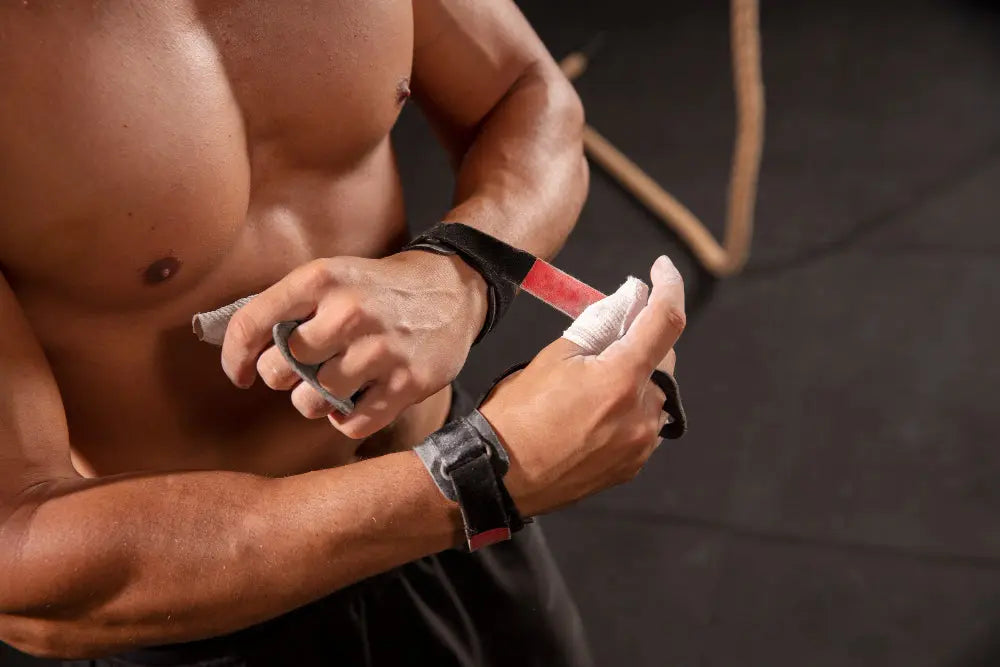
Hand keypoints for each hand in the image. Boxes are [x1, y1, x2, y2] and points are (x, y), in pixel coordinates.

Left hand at [220, 251, 487, 438]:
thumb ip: (290, 306)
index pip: (251, 324)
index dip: (234, 357)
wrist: (454, 287)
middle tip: (302, 370)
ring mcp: (380, 351)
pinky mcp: (406, 383)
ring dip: (314, 402)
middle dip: (282, 377)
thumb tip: (240, 347)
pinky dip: (346, 420)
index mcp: (322, 280)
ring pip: (311, 402)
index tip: (240, 374)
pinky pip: (350, 424)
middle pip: (279, 369)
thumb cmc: (380, 287)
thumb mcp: (334, 276)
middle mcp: (349, 313)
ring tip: (332, 386)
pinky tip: (357, 400)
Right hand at [479, 256, 684, 515]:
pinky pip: (644, 425)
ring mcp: (639, 445)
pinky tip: (593, 414)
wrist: (497, 477)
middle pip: (663, 360)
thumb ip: (596, 328)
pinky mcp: (632, 466)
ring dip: (635, 379)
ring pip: (655, 395)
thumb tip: (625, 303)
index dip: (670, 288)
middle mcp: (640, 413)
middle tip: (609, 336)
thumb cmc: (516, 415)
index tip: (662, 270)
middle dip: (642, 342)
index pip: (665, 321)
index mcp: (621, 380)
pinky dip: (629, 410)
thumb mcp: (552, 358)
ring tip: (591, 386)